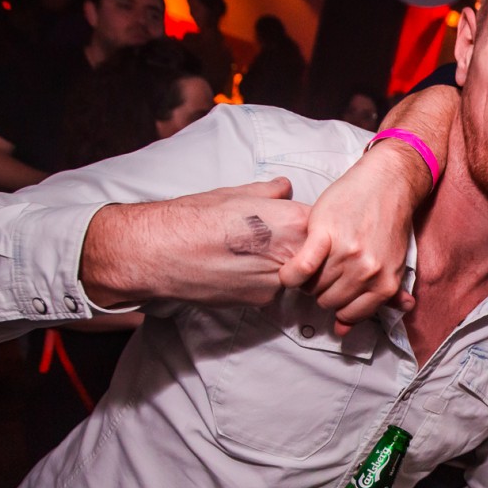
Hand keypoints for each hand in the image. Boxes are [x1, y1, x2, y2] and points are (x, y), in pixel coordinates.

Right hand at [81, 177, 312, 307]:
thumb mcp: (236, 194)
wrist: (163, 251)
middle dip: (300, 248)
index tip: (297, 224)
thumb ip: (269, 193)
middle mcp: (293, 254)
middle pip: (315, 254)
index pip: (324, 226)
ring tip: (247, 253)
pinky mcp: (263, 301)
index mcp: (293, 221)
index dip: (312, 225)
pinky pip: (272, 289)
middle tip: (271, 241)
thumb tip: (284, 187)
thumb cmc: (196, 217)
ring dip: (280, 266)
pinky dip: (261, 281)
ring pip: (294, 274)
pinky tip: (236, 270)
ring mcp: (279, 281)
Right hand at [280, 140, 425, 332]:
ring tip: (311, 263)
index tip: (331, 291)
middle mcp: (367, 272)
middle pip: (327, 301)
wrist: (388, 183)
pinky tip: (288, 270)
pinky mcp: (326, 234)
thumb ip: (376, 299)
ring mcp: (347, 254)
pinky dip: (290, 274)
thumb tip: (345, 330)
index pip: (348, 314)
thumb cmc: (387, 223)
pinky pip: (300, 269)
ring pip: (312, 287)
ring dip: (305, 280)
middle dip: (320, 291)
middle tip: (320, 273)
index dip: (336, 305)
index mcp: (384, 283)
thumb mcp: (392, 265)